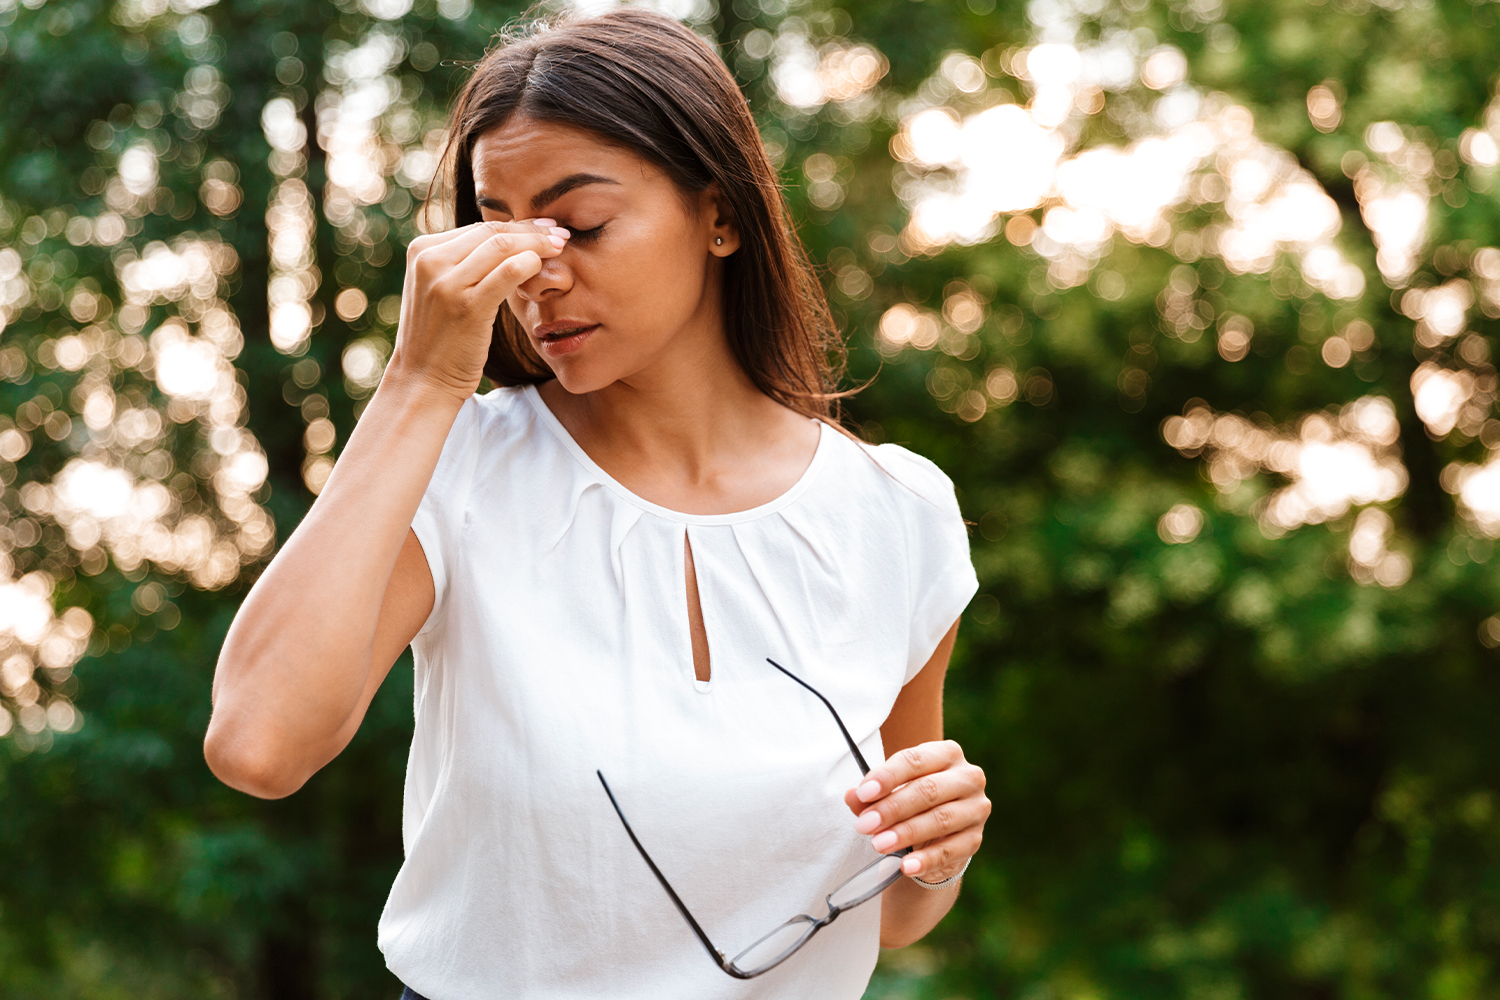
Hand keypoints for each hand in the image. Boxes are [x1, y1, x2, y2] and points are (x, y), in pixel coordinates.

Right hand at [387, 219, 570, 401]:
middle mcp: (430, 261)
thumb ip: (462, 264)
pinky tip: (546, 265)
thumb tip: (505, 240)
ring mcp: (447, 283)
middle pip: (492, 232)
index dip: (517, 225)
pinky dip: (531, 263)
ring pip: (502, 246)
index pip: (479, 228)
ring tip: (561, 247)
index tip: (544, 228)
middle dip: (532, 230)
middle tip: (561, 233)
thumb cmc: (439, 338)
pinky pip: (508, 273)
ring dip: (538, 243)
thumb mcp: (439, 290)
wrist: (423, 380)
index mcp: (422, 251)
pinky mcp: (467, 306)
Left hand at [845, 740, 988, 883]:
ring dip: (906, 833)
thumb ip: (872, 795)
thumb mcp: (891, 792)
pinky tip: (906, 866)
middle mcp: (967, 777)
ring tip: (878, 844)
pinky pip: (950, 851)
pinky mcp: (975, 839)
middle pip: (928, 790)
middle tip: (865, 825)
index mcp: (946, 754)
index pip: (915, 761)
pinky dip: (925, 859)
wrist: (937, 832)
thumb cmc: (912, 801)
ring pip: (940, 820)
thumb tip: (852, 796)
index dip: (887, 777)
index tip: (863, 793)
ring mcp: (975, 809)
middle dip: (892, 808)